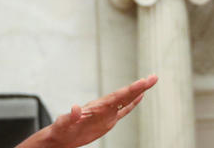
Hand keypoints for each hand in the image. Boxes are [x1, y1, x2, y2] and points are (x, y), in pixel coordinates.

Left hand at [18, 74, 157, 147]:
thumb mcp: (64, 124)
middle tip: (154, 77)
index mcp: (96, 108)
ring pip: (125, 101)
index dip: (131, 89)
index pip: (117, 97)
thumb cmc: (60, 130)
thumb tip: (75, 108)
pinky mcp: (106, 121)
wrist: (59, 137)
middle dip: (139, 87)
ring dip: (138, 92)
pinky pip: (122, 111)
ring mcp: (105, 113)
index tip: (144, 82)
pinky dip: (132, 104)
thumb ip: (70, 116)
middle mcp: (102, 108)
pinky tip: (140, 98)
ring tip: (150, 82)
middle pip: (124, 95)